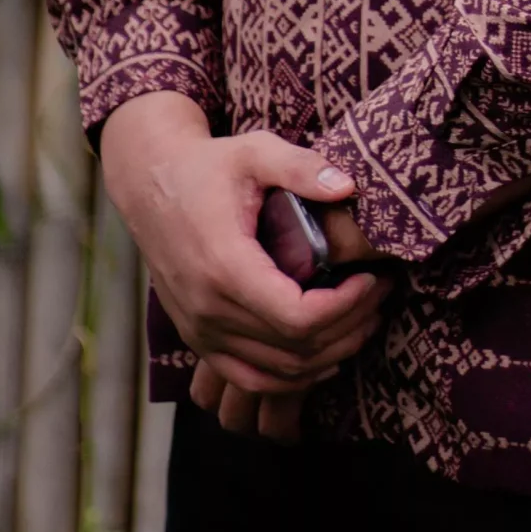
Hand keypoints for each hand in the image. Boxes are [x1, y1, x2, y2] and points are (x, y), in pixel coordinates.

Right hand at [100, 96, 389, 408]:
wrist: (150, 185)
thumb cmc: (207, 166)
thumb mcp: (254, 152)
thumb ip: (301, 167)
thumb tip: (349, 186)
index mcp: (225, 267)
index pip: (298, 319)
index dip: (345, 307)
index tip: (371, 279)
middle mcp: (208, 310)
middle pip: (295, 350)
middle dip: (349, 327)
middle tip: (381, 296)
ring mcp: (200, 331)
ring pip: (277, 375)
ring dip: (328, 357)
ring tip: (364, 321)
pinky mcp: (198, 340)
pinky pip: (251, 380)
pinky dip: (292, 378)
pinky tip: (324, 354)